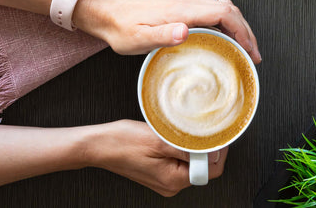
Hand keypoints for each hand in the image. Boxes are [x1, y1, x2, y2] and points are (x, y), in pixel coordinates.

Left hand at [75, 0, 260, 62]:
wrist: (107, 12)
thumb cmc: (121, 28)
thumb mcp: (138, 38)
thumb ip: (162, 36)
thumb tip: (185, 32)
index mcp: (182, 9)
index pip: (224, 14)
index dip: (242, 32)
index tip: (249, 51)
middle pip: (229, 9)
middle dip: (246, 30)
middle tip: (253, 54)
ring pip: (222, 7)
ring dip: (238, 25)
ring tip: (244, 48)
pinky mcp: (180, 2)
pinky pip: (212, 8)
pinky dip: (226, 22)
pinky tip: (224, 37)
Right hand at [84, 120, 226, 195]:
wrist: (99, 145)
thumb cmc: (123, 142)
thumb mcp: (159, 140)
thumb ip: (187, 149)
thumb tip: (212, 154)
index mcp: (173, 180)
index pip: (210, 171)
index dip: (217, 151)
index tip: (216, 135)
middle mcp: (170, 186)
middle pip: (201, 168)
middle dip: (201, 148)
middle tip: (192, 128)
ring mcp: (164, 181)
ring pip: (189, 164)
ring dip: (187, 147)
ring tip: (173, 133)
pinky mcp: (158, 174)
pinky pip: (177, 163)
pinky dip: (177, 150)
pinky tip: (166, 139)